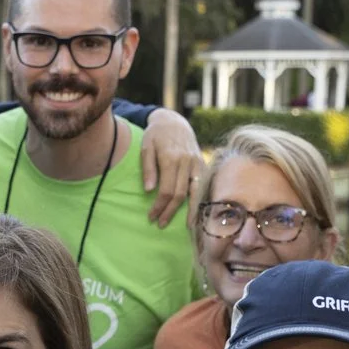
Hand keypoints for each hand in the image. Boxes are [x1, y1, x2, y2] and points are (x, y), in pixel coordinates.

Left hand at [139, 111, 203, 226]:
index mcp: (171, 158)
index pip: (166, 190)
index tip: (151, 217)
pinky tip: (196, 212)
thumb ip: (148, 169)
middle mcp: (186, 162)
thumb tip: (149, 190)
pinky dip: (200, 201)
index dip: (158, 206)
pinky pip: (202, 186)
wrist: (173, 121)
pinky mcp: (202, 164)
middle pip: (179, 194)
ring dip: (189, 211)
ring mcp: (197, 163)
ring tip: (186, 227)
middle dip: (169, 211)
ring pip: (194, 192)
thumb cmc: (156, 135)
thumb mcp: (146, 148)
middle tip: (160, 224)